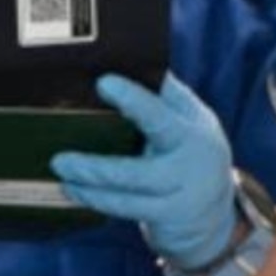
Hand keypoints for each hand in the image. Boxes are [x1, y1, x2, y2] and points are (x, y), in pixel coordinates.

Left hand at [51, 74, 237, 268]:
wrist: (215, 212)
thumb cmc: (194, 151)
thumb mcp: (192, 118)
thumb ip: (167, 93)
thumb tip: (135, 57)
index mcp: (190, 134)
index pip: (160, 115)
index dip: (133, 100)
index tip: (103, 83)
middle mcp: (185, 168)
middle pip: (138, 172)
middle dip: (97, 169)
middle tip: (60, 160)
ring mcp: (176, 197)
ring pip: (127, 197)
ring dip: (90, 187)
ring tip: (61, 173)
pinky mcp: (163, 218)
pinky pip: (125, 210)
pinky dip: (96, 201)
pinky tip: (74, 191)